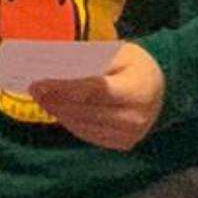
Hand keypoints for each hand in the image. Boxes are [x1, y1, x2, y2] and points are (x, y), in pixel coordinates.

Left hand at [29, 43, 165, 149]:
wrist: (163, 89)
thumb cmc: (136, 65)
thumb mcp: (119, 53)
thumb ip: (92, 61)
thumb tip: (55, 65)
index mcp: (136, 90)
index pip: (93, 90)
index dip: (63, 87)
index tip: (39, 81)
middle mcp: (134, 118)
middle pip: (85, 111)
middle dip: (56, 100)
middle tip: (34, 88)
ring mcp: (129, 135)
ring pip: (84, 126)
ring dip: (59, 112)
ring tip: (41, 98)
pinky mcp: (122, 144)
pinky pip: (89, 135)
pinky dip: (71, 122)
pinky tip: (58, 110)